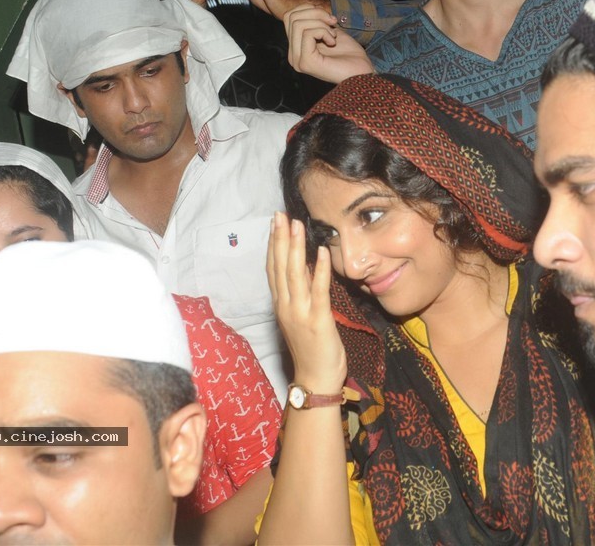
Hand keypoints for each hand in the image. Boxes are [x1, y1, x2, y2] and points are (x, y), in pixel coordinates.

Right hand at [267, 212, 346, 392]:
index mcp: (282, 305)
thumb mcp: (303, 316)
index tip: (275, 223)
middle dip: (280, 239)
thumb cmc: (312, 349)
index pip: (274, 269)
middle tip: (280, 214)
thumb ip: (301, 293)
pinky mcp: (318, 320)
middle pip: (280, 267)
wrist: (315, 380)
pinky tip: (321, 252)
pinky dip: (318, 270)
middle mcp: (286, 306)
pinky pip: (318, 291)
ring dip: (295, 248)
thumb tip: (305, 267)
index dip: (273, 244)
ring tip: (297, 224)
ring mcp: (300, 313)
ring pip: (294, 275)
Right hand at [284, 3, 374, 82]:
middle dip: (315, 13)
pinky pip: (307, 34)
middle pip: (291, 18)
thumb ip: (314, 20)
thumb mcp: (328, 30)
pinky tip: (333, 42)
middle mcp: (293, 56)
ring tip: (333, 35)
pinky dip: (324, 32)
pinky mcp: (306, 62)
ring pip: (298, 24)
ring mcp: (298, 61)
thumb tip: (306, 7)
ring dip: (321, 24)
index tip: (329, 18)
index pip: (289, 17)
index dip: (309, 9)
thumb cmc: (349, 53)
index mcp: (296, 49)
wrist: (361, 71)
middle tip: (333, 23)